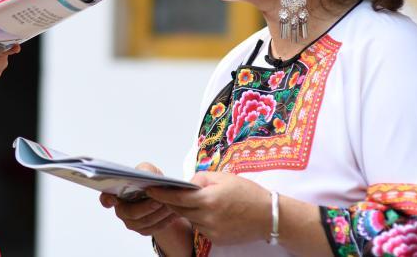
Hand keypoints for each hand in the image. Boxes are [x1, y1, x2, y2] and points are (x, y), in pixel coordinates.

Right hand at [99, 163, 188, 239]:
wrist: (162, 195)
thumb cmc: (150, 181)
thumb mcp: (148, 170)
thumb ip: (145, 170)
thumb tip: (144, 174)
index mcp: (116, 194)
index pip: (106, 199)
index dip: (107, 200)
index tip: (113, 198)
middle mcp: (121, 210)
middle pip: (131, 213)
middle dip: (146, 207)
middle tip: (159, 200)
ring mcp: (132, 223)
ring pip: (145, 222)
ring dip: (159, 213)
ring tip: (171, 205)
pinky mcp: (144, 230)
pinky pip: (155, 228)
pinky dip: (166, 220)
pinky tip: (174, 212)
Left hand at [147, 171, 270, 245]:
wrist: (268, 216)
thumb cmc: (247, 193)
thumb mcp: (223, 177)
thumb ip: (200, 180)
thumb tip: (185, 185)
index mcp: (208, 199)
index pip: (176, 197)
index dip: (161, 194)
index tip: (149, 189)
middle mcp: (207, 217)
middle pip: (180, 210)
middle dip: (172, 201)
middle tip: (164, 192)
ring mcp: (211, 231)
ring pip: (190, 219)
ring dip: (188, 210)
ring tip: (196, 200)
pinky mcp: (216, 239)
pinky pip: (200, 227)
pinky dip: (199, 219)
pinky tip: (209, 211)